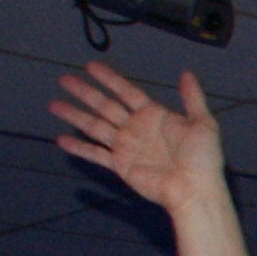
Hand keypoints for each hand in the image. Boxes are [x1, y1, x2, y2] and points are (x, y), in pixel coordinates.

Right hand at [49, 62, 222, 212]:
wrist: (195, 189)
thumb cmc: (203, 159)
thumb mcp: (203, 123)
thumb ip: (192, 98)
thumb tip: (186, 73)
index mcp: (154, 116)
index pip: (126, 91)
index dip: (108, 79)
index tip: (89, 66)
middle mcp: (136, 128)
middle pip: (105, 105)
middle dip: (84, 92)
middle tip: (63, 79)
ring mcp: (126, 147)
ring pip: (94, 126)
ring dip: (74, 115)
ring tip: (53, 104)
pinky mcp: (121, 165)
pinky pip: (96, 154)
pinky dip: (79, 148)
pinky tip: (61, 140)